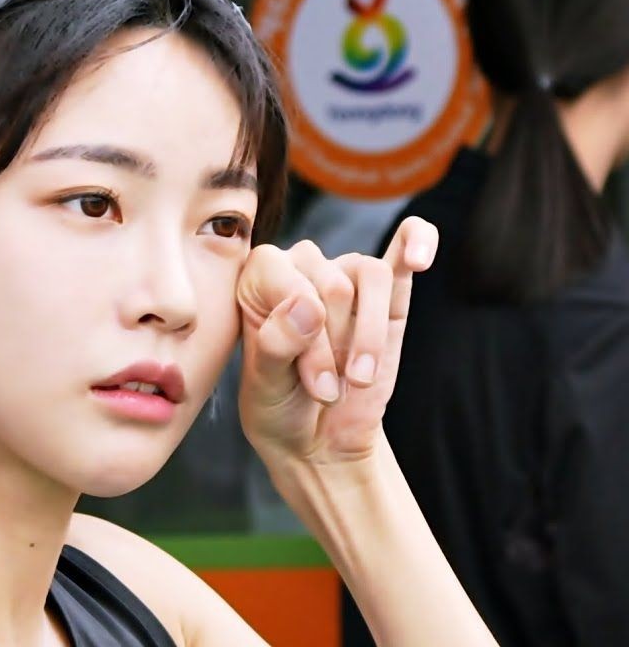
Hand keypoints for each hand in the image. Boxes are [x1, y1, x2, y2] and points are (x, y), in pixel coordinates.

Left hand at [236, 217, 437, 464]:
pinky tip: (418, 259)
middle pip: (331, 284)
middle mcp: (301, 266)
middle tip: (326, 391)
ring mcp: (346, 276)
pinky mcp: (389, 293)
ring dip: (370, 335)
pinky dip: (417, 240)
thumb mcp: (264, 385)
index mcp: (258, 278)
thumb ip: (276, 343)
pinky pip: (407, 242)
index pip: (285, 275)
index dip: (303, 331)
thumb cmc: (278, 405)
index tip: (310, 381)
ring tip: (360, 378)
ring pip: (370, 274)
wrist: (316, 438)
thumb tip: (308, 304)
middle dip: (332, 347)